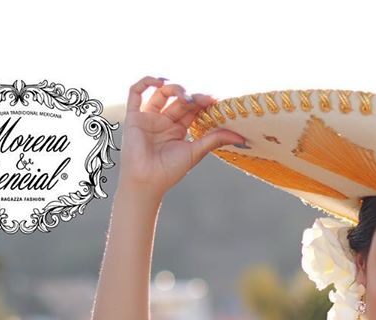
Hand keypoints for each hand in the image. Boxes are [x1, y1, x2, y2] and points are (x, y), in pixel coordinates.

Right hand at [117, 76, 246, 198]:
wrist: (146, 182)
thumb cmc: (169, 171)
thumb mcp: (196, 152)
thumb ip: (215, 140)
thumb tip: (242, 137)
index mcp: (178, 129)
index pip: (192, 109)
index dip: (203, 102)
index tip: (215, 100)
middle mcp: (164, 121)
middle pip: (179, 99)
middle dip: (191, 96)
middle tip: (202, 100)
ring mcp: (149, 117)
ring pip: (161, 92)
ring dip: (174, 88)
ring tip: (185, 96)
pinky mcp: (133, 116)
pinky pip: (136, 92)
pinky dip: (146, 81)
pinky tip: (160, 81)